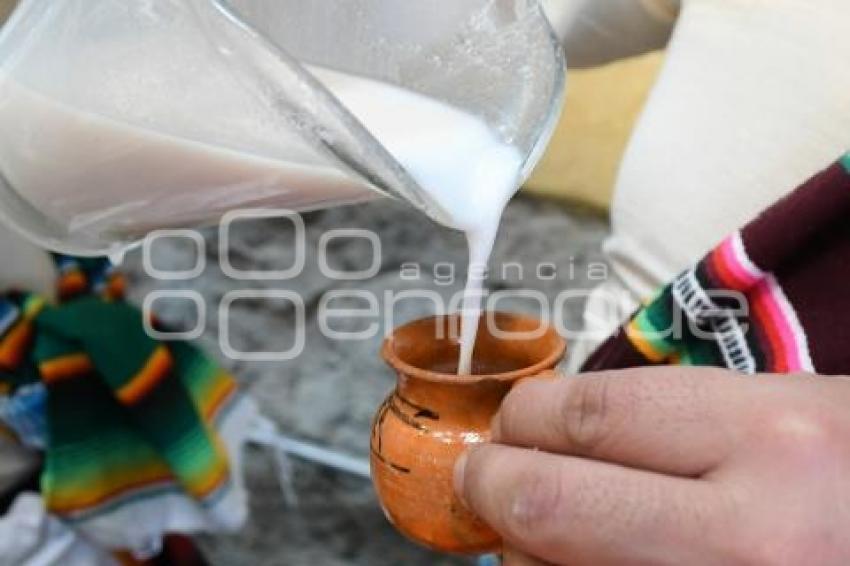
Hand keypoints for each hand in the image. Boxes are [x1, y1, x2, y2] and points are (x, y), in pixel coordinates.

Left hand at [453, 367, 849, 564]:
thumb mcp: (786, 416)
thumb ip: (672, 421)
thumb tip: (551, 433)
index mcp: (768, 439)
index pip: (587, 416)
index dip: (523, 415)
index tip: (510, 420)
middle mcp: (747, 534)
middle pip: (550, 503)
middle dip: (492, 482)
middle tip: (482, 473)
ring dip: (523, 547)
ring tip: (531, 528)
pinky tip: (572, 563)